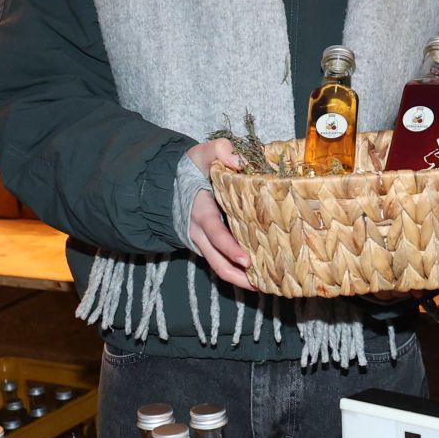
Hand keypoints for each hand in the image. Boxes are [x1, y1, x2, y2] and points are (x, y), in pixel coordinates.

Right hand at [182, 139, 251, 286]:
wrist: (171, 185)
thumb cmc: (192, 169)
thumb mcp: (202, 154)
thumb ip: (220, 151)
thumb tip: (239, 162)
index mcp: (201, 211)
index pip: (214, 232)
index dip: (229, 247)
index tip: (246, 259)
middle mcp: (200, 233)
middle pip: (217, 262)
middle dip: (238, 275)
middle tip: (263, 283)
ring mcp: (204, 243)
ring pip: (220, 268)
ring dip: (241, 280)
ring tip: (267, 286)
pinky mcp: (209, 247)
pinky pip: (223, 264)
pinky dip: (240, 273)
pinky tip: (262, 277)